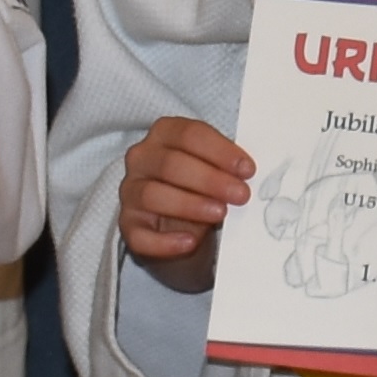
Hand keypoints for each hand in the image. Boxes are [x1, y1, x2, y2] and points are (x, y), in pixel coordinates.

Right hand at [120, 116, 255, 280]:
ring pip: (152, 195)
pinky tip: (190, 243)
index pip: (189, 134)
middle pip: (171, 164)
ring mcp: (130, 191)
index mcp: (165, 134)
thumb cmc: (203, 187)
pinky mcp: (128, 225)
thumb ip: (229, 169)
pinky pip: (140, 235)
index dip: (220, 151)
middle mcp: (142, 158)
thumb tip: (248, 175)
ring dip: (189, 205)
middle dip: (210, 180)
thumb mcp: (216, 170)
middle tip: (241, 195)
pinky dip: (165, 241)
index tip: (247, 170)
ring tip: (220, 214)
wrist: (183, 226)